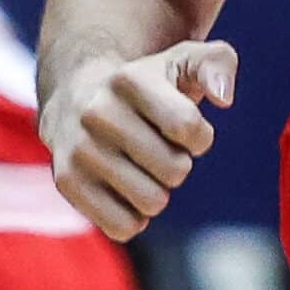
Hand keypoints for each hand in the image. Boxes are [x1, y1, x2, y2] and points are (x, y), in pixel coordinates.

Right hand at [42, 40, 236, 240]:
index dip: (200, 137)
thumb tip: (223, 97)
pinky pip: (123, 227)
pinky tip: (124, 191)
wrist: (77, 100)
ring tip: (141, 167)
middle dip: (179, 164)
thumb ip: (218, 65)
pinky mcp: (66, 182)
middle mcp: (97, 111)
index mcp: (129, 79)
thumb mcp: (185, 62)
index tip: (186, 130)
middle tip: (159, 149)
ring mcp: (79, 149)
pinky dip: (134, 217)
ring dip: (158, 192)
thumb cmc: (149, 87)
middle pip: (175, 170)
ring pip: (152, 203)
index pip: (188, 127)